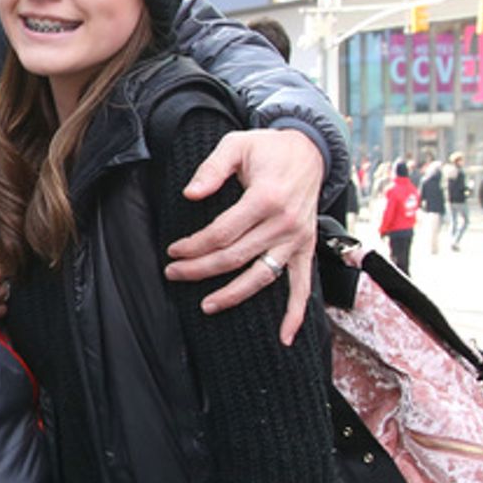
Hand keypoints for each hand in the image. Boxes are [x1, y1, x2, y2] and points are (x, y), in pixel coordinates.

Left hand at [164, 129, 322, 344]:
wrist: (309, 151)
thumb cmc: (268, 149)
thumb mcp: (236, 145)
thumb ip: (211, 169)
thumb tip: (190, 195)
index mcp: (265, 198)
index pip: (221, 233)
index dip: (194, 246)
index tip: (173, 250)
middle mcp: (284, 224)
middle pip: (234, 257)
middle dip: (199, 269)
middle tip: (173, 273)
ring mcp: (297, 240)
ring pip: (261, 277)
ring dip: (232, 295)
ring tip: (206, 305)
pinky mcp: (305, 248)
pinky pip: (301, 285)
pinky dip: (296, 313)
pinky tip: (284, 337)